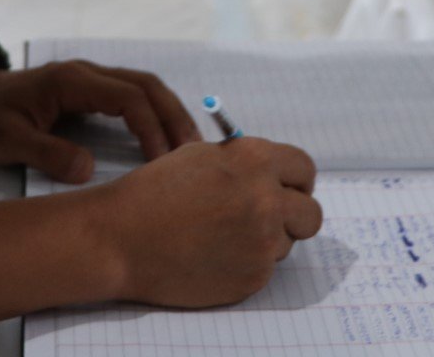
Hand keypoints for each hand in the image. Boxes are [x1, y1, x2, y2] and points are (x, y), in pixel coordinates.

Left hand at [0, 60, 202, 181]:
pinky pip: (132, 94)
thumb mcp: (6, 141)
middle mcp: (87, 73)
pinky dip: (154, 112)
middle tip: (193, 153)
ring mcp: (90, 78)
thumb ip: (46, 153)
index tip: (161, 161)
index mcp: (71, 80)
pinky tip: (163, 136)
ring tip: (187, 147)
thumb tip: (87, 171)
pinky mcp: (89, 89)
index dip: (150, 128)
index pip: (128, 98)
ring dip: (168, 112)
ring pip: (144, 86)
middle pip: (146, 85)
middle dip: (173, 116)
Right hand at [90, 137, 321, 307]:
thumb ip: (245, 162)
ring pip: (286, 243)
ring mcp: (262, 241)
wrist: (122, 238)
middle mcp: (266, 199)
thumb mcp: (202, 156)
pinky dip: (245, 264)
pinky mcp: (252, 276)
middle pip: (310, 213)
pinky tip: (213, 255)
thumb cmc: (155, 192)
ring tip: (223, 236)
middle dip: (294, 215)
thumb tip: (272, 174)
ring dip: (266, 240)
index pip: (304, 168)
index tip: (289, 188)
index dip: (296, 179)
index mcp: (255, 160)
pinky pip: (264, 268)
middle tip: (270, 217)